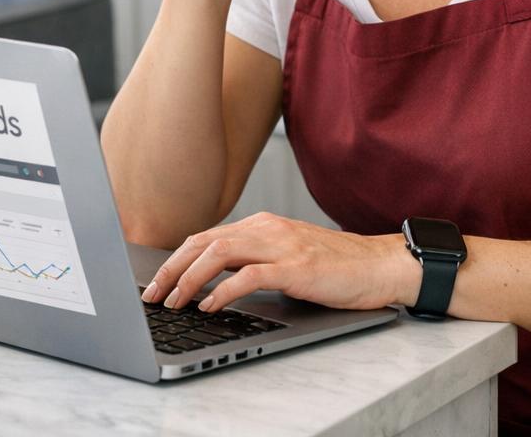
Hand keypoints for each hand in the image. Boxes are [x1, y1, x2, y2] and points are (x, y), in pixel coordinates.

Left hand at [140, 211, 419, 313]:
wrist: (377, 265)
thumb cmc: (334, 266)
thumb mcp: (286, 255)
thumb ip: (254, 260)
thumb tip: (213, 282)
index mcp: (262, 224)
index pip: (207, 236)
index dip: (176, 259)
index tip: (157, 283)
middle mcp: (267, 228)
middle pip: (205, 241)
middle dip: (173, 269)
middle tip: (153, 296)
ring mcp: (281, 245)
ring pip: (220, 253)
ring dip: (190, 279)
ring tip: (175, 301)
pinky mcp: (296, 266)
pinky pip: (250, 275)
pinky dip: (224, 290)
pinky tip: (211, 306)